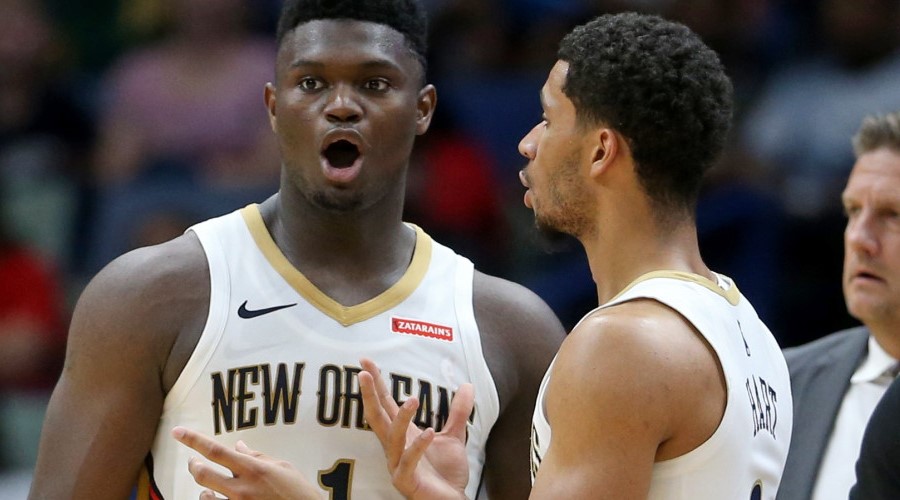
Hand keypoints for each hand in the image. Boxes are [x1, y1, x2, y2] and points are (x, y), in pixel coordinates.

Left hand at [171, 426, 320, 499]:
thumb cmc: (297, 492)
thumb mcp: (281, 467)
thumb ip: (256, 456)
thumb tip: (238, 445)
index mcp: (253, 469)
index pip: (215, 451)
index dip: (193, 440)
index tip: (177, 432)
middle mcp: (242, 488)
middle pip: (202, 474)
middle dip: (193, 465)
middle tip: (192, 461)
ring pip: (204, 496)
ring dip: (203, 490)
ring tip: (209, 487)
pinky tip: (216, 499)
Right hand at [359, 358, 472, 499]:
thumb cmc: (446, 472)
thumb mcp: (454, 436)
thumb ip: (458, 412)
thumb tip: (468, 385)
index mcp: (403, 434)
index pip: (385, 404)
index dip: (377, 384)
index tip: (366, 362)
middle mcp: (395, 447)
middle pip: (377, 417)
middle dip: (370, 395)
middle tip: (365, 372)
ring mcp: (397, 464)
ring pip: (392, 437)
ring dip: (401, 418)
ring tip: (413, 400)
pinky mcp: (406, 481)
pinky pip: (408, 462)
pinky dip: (418, 447)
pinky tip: (429, 432)